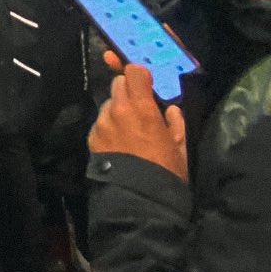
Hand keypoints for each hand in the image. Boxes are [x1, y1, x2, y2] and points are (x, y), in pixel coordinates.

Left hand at [89, 59, 187, 180]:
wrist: (138, 199)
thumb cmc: (165, 172)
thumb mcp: (179, 147)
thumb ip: (175, 122)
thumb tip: (171, 109)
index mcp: (142, 108)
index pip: (134, 72)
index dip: (140, 75)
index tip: (146, 83)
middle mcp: (118, 109)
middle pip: (118, 84)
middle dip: (129, 91)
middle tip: (139, 108)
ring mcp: (102, 123)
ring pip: (108, 103)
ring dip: (118, 110)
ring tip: (129, 131)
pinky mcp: (92, 136)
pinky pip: (100, 122)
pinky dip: (108, 127)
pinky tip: (118, 144)